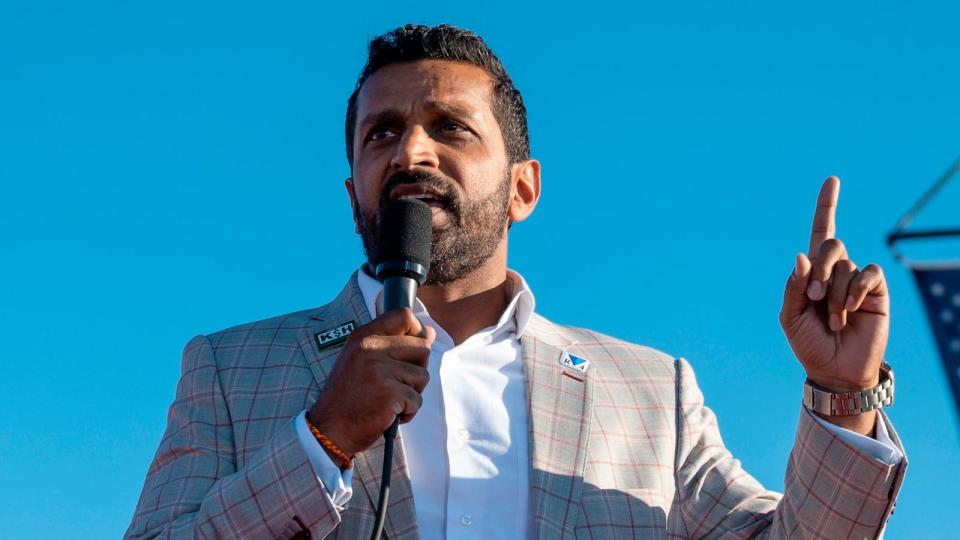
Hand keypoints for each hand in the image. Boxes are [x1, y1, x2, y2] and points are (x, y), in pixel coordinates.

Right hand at [308, 308, 434, 455]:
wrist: (330, 429)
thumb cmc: (349, 397)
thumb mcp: (362, 361)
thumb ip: (393, 345)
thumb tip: (430, 333)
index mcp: (362, 337)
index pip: (403, 316)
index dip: (417, 331)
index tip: (411, 351)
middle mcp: (370, 349)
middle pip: (422, 347)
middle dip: (418, 369)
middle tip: (399, 384)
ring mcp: (380, 370)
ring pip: (422, 376)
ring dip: (413, 393)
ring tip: (391, 401)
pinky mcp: (389, 393)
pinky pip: (417, 400)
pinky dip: (408, 411)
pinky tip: (390, 414)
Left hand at [779, 177, 889, 433]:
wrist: (835, 370)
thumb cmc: (809, 344)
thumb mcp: (790, 317)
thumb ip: (793, 287)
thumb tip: (800, 256)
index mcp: (813, 273)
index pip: (820, 233)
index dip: (826, 207)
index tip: (832, 180)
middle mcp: (836, 271)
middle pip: (830, 245)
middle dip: (819, 270)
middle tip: (815, 298)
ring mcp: (857, 280)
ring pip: (845, 265)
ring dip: (835, 293)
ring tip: (833, 320)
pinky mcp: (875, 291)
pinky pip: (867, 274)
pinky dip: (854, 290)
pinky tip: (850, 311)